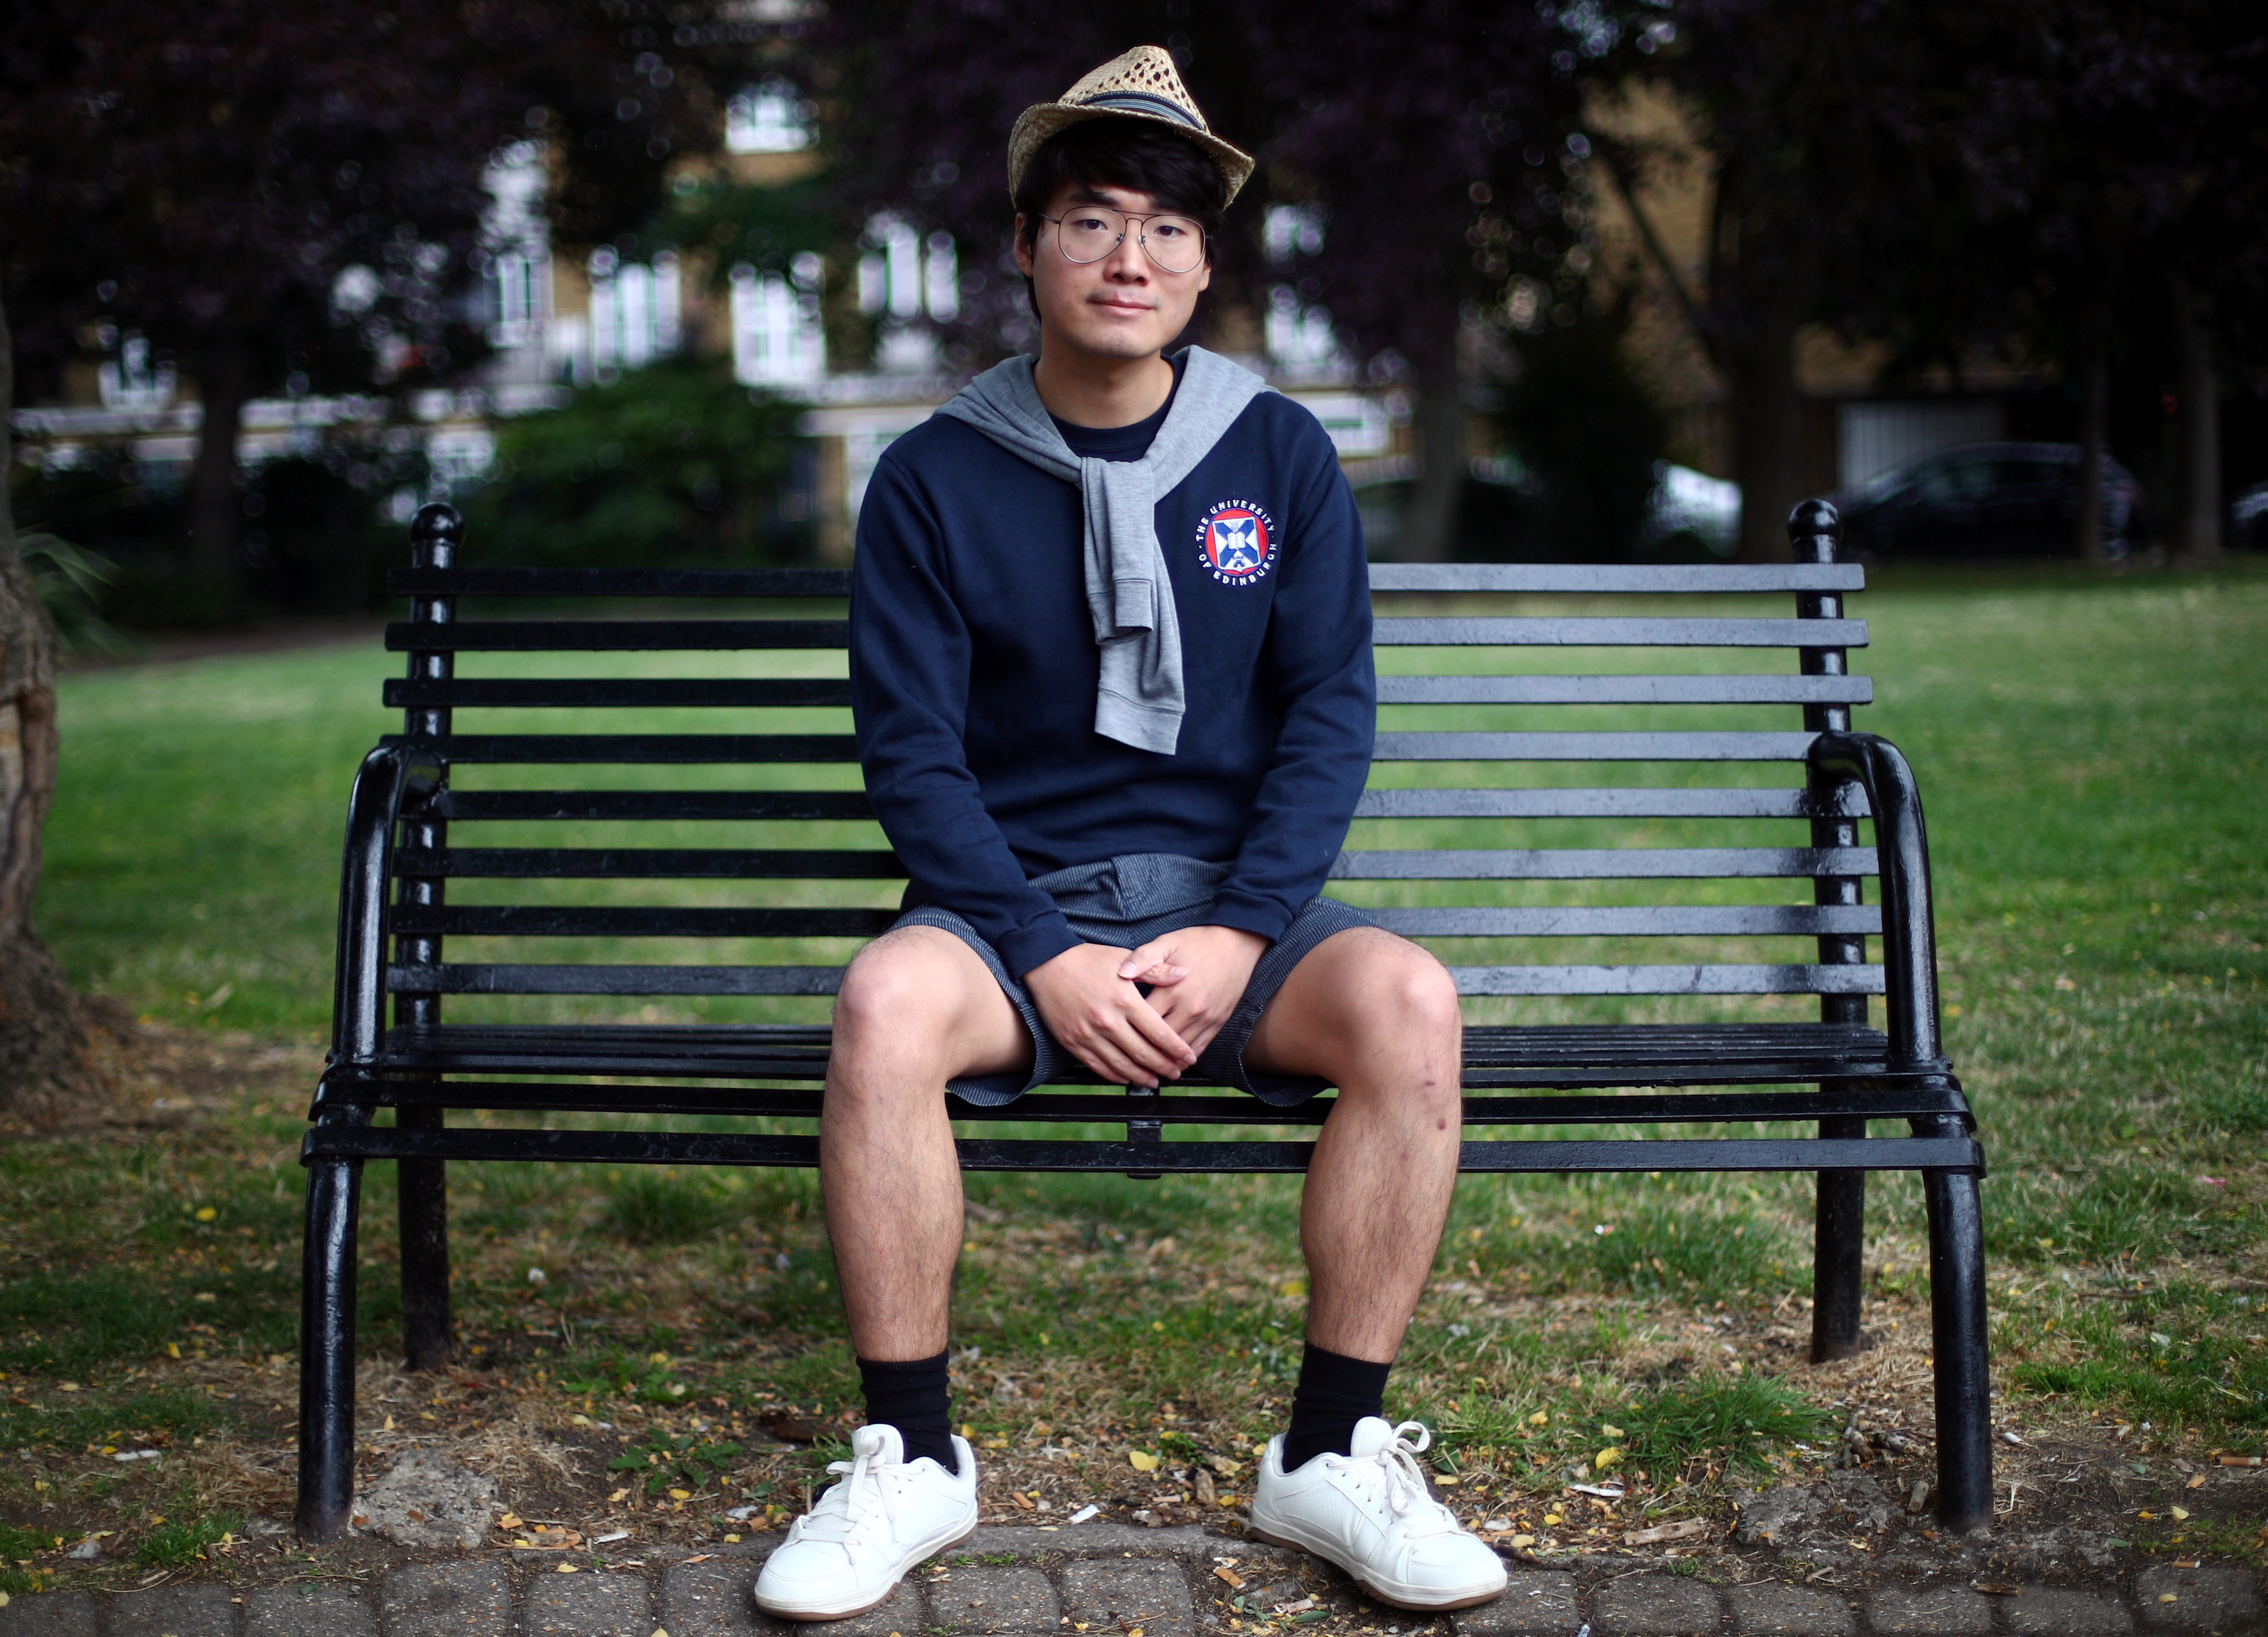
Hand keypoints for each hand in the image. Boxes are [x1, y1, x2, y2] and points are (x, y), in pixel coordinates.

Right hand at [1024, 943, 1198, 1087]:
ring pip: (1121, 1065)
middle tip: (1177, 1073)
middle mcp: (1108, 1021)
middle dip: (1164, 1066)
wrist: (1047, 964)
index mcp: (1125, 1000)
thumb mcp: (1125, 958)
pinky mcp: (1072, 1042)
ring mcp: (1089, 1034)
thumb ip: (1156, 971)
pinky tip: (1126, 1078)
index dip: (1176, 1049)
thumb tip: (1184, 975)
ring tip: (1154, 1081)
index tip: (1188, 1057)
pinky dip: (1114, 1075)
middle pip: (1143, 1053)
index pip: (1159, 1032)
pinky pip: (1097, 1066)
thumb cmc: (1088, 959)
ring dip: (1141, 1076)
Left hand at [1117, 925, 1269, 1061]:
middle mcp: (1190, 1008)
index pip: (1144, 1020)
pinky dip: (1185, 1058)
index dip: (1127, 1031)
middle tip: (1126, 1061)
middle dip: (1143, 1052)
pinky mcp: (1218, 1022)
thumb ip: (1143, 958)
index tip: (1114, 1037)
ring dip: (1164, 1061)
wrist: (1237, 944)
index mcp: (1173, 989)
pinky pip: (1200, 1047)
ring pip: (1180, 1049)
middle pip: (1161, 1041)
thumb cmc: (1198, 942)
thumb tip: (1122, 973)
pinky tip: (1174, 1064)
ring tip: (1147, 1070)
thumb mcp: (1167, 943)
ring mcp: (1206, 1018)